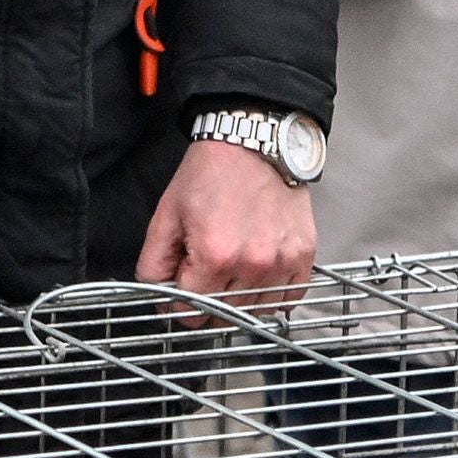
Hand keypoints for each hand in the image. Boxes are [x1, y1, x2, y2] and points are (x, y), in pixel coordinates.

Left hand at [139, 133, 317, 302]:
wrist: (254, 142)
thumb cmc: (211, 174)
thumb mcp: (166, 215)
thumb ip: (153, 264)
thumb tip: (158, 297)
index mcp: (215, 256)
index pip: (190, 313)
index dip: (180, 300)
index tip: (184, 281)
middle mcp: (252, 265)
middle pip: (223, 315)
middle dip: (209, 300)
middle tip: (208, 269)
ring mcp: (282, 262)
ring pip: (255, 311)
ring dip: (240, 299)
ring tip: (235, 268)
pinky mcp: (303, 255)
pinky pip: (288, 298)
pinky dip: (272, 294)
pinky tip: (260, 274)